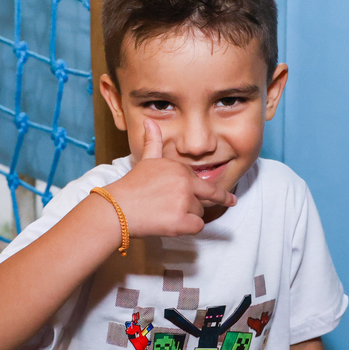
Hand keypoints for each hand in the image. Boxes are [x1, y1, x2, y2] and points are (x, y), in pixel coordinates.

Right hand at [105, 120, 235, 237]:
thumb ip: (152, 142)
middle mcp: (185, 183)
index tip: (226, 197)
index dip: (207, 190)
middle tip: (231, 201)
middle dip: (217, 199)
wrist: (117, 208)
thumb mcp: (145, 161)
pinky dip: (187, 228)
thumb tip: (149, 121)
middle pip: (207, 195)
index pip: (200, 180)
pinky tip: (172, 224)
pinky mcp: (181, 221)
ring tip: (166, 214)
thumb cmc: (131, 186)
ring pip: (199, 212)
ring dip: (187, 216)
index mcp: (179, 168)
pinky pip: (197, 226)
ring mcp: (184, 202)